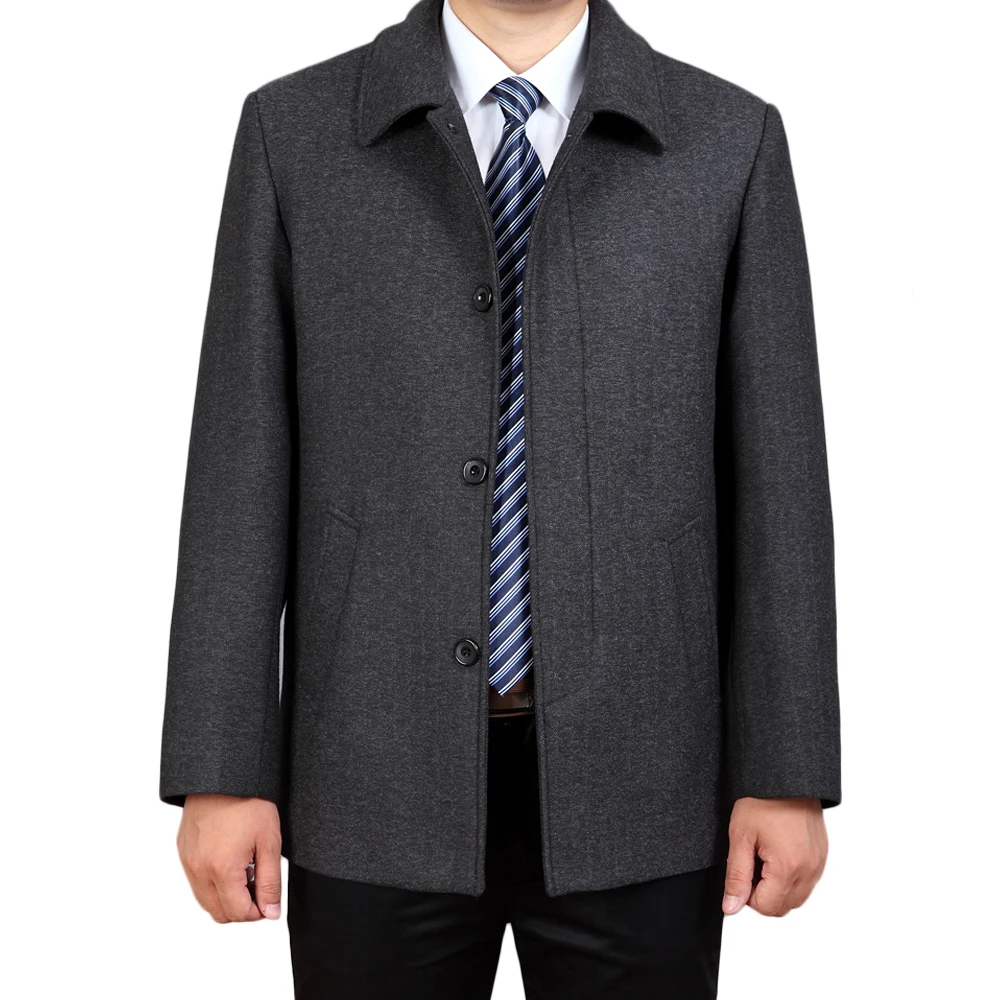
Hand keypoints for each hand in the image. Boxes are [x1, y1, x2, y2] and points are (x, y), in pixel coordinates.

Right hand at [176, 794, 281, 922]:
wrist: (223, 776)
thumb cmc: (248, 802)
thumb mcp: (270, 842)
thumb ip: (270, 882)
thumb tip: (270, 913)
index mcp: (222, 869)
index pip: (238, 913)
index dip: (258, 912)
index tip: (269, 899)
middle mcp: (199, 870)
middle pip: (219, 913)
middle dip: (242, 907)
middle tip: (258, 883)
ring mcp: (188, 862)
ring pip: (206, 901)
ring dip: (226, 896)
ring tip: (245, 869)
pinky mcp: (183, 853)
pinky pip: (197, 882)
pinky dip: (213, 882)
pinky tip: (230, 860)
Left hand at [723, 796, 827, 916]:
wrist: (785, 777)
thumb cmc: (762, 800)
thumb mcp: (740, 837)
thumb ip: (736, 876)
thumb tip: (731, 907)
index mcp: (788, 867)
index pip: (766, 907)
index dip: (747, 895)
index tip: (742, 871)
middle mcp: (810, 870)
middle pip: (783, 907)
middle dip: (762, 894)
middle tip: (751, 863)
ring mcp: (819, 864)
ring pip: (796, 897)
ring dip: (777, 887)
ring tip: (764, 857)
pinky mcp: (822, 856)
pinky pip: (807, 882)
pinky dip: (791, 877)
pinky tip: (777, 853)